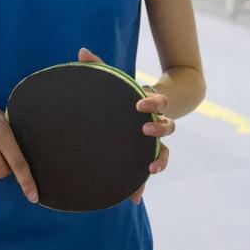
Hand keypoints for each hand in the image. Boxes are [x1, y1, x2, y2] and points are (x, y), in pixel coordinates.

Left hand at [77, 47, 173, 205]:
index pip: (158, 102)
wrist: (135, 112)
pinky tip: (134, 198)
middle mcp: (155, 124)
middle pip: (168, 127)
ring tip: (150, 168)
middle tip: (145, 130)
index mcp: (149, 105)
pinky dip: (142, 185)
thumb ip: (99, 66)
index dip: (152, 103)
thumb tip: (81, 51)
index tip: (139, 103)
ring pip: (164, 152)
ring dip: (159, 160)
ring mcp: (151, 142)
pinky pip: (147, 172)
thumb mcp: (113, 80)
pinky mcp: (143, 157)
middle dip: (159, 129)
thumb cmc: (121, 95)